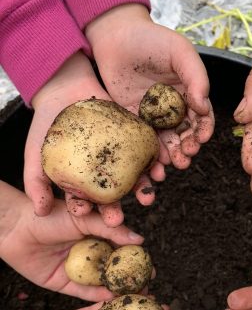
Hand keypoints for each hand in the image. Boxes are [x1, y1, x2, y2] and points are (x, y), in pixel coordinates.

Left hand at [0, 181, 147, 300]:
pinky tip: (114, 298)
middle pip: (116, 270)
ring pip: (104, 283)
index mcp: (97, 236)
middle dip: (132, 279)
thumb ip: (111, 230)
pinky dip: (100, 296)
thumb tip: (140, 241)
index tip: (151, 267)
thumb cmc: (50, 217)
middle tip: (148, 285)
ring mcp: (80, 271)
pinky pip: (86, 292)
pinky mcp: (67, 285)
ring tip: (136, 295)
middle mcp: (91, 255)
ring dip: (120, 290)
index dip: (137, 260)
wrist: (18, 229)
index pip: (122, 250)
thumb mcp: (85, 220)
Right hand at [27, 51, 162, 226]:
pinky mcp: (133, 140)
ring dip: (141, 189)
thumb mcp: (35, 153)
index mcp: (82, 182)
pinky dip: (154, 162)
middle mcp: (104, 173)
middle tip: (117, 221)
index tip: (83, 215)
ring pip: (133, 177)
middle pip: (111, 195)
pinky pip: (145, 152)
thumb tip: (40, 213)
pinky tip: (159, 171)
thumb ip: (36, 182)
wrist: (65, 88)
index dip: (84, 210)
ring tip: (146, 199)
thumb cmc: (46, 123)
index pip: (84, 201)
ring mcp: (120, 157)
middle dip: (115, 208)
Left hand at [85, 3, 214, 205]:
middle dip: (189, 147)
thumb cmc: (151, 39)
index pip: (202, 117)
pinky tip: (156, 163)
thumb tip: (203, 106)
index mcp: (189, 93)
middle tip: (187, 156)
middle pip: (185, 134)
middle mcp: (173, 108)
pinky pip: (144, 141)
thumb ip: (196, 76)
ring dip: (173, 155)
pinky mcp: (134, 121)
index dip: (204, 129)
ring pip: (167, 141)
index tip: (201, 138)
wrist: (114, 36)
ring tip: (175, 164)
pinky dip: (151, 154)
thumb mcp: (180, 51)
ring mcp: (153, 117)